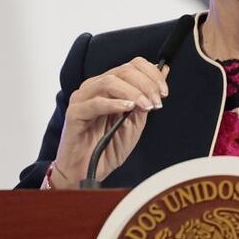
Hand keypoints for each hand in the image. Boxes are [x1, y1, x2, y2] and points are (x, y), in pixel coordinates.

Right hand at [53, 57, 168, 187]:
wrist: (87, 172)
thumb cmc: (107, 148)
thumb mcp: (135, 122)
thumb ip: (146, 98)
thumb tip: (163, 72)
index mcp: (107, 86)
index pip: (131, 65)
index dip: (151, 74)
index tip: (164, 92)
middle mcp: (94, 87)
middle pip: (123, 70)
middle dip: (146, 84)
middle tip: (157, 102)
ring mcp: (82, 99)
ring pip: (109, 82)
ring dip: (133, 93)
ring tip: (146, 107)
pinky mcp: (74, 113)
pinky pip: (95, 103)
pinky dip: (114, 103)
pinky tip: (127, 109)